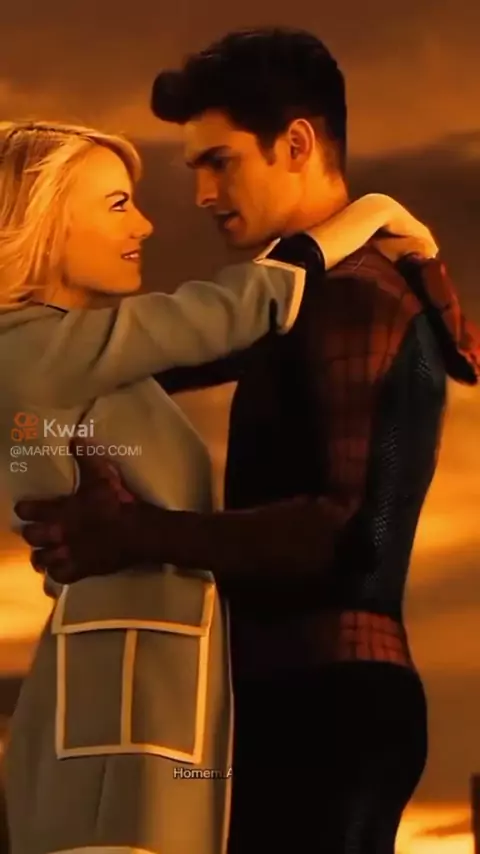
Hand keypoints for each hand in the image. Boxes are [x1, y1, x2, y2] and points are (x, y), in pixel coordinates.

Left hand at [15, 439, 143, 583]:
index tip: (25, 508)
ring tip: (45, 552)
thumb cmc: (119, 502)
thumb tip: (74, 438)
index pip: (29, 510)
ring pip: (41, 560)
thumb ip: (86, 457)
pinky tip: (60, 568)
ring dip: (42, 555)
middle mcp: (59, 533)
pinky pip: (59, 577)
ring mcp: (69, 554)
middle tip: (38, 530)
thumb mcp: (103, 474)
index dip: (25, 509)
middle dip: (32, 533)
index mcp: (61, 510)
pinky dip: (56, 573)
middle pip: (31, 536)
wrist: (139, 531)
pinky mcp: (82, 570)